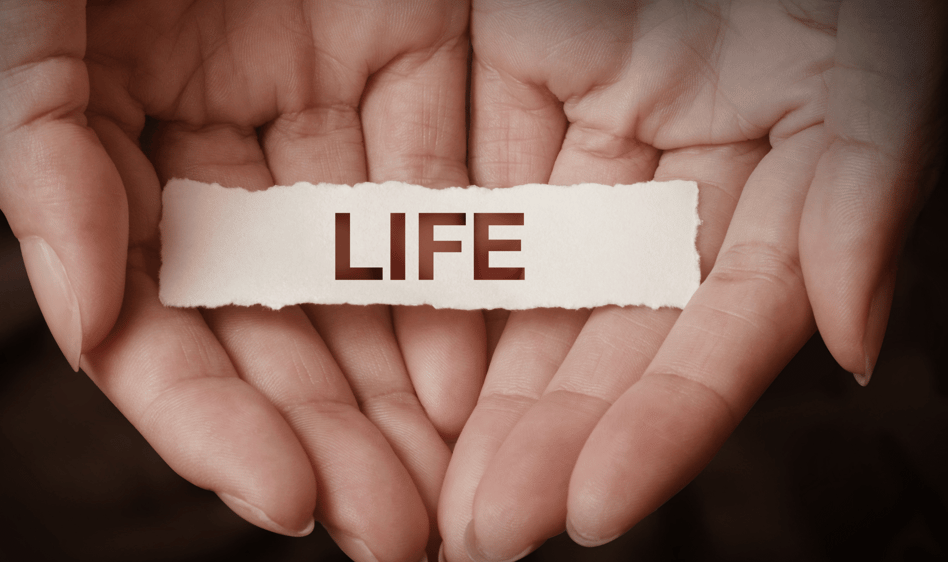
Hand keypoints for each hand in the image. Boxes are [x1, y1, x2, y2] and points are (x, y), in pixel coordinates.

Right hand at [0, 2, 483, 559]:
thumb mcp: (20, 22)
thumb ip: (36, 158)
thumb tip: (84, 317)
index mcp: (122, 168)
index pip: (168, 334)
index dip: (220, 427)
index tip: (291, 503)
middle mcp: (226, 166)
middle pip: (285, 337)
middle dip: (338, 439)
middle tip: (399, 535)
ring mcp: (323, 124)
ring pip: (376, 287)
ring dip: (416, 393)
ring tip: (462, 490)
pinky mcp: (410, 67)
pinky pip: (449, 191)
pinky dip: (473, 279)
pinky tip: (502, 365)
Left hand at [439, 1, 945, 559]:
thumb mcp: (866, 64)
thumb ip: (865, 198)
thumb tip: (854, 341)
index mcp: (767, 198)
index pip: (707, 338)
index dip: (655, 427)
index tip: (586, 509)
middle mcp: (666, 192)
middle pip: (599, 339)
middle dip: (541, 438)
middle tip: (482, 532)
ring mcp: (582, 148)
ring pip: (515, 290)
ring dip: (469, 389)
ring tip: (425, 489)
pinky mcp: (505, 91)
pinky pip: (451, 196)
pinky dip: (417, 276)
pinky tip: (386, 363)